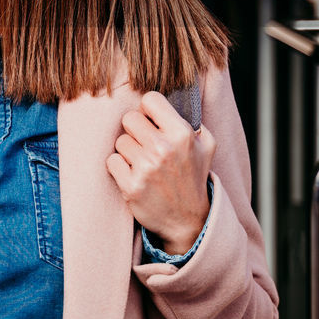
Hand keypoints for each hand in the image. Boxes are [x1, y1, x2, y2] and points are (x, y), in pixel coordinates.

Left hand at [105, 91, 215, 255]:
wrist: (189, 221)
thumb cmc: (194, 177)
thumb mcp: (206, 145)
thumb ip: (191, 119)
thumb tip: (175, 97)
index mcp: (182, 134)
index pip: (149, 99)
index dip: (149, 110)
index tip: (152, 121)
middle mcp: (163, 149)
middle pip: (129, 118)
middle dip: (136, 131)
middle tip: (146, 145)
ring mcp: (145, 168)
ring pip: (120, 141)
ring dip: (128, 151)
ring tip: (144, 164)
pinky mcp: (130, 186)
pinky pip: (111, 160)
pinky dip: (119, 167)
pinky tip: (134, 175)